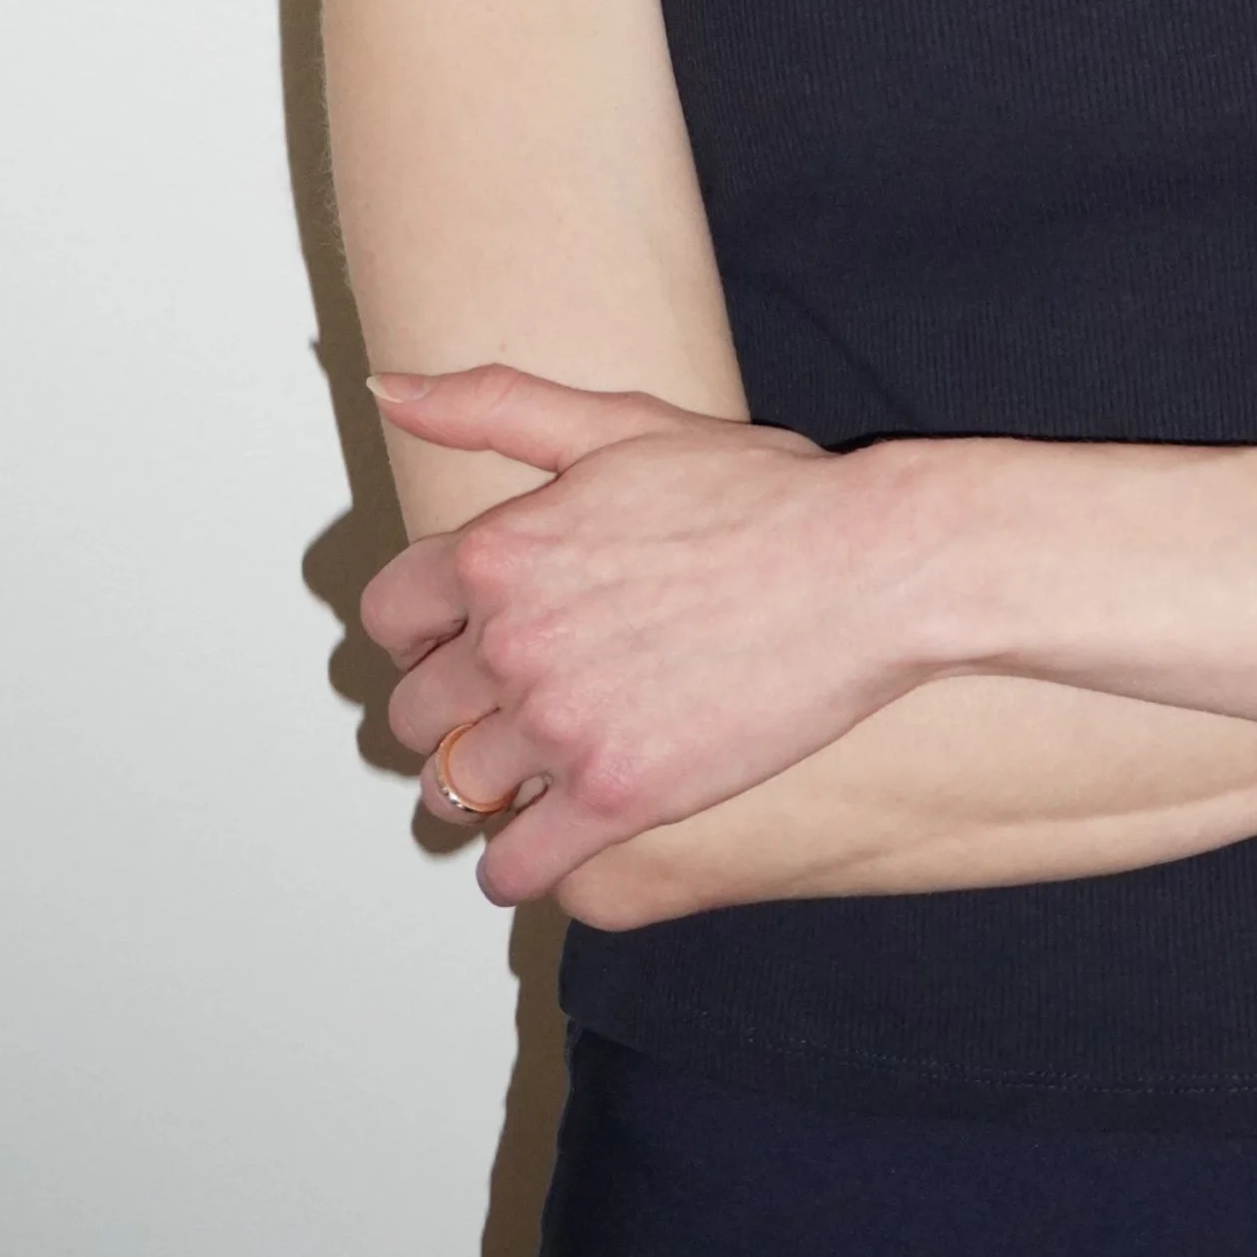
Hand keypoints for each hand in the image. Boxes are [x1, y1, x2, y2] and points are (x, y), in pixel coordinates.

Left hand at [361, 366, 945, 904]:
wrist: (866, 568)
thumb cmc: (760, 492)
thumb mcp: (622, 424)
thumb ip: (494, 405)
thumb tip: (391, 388)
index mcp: (502, 550)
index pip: (389, 615)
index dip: (420, 630)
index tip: (454, 643)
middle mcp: (514, 641)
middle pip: (412, 711)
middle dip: (448, 712)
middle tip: (499, 711)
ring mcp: (562, 724)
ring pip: (452, 789)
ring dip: (477, 787)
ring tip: (521, 776)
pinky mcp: (616, 797)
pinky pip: (514, 866)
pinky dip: (516, 867)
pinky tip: (546, 843)